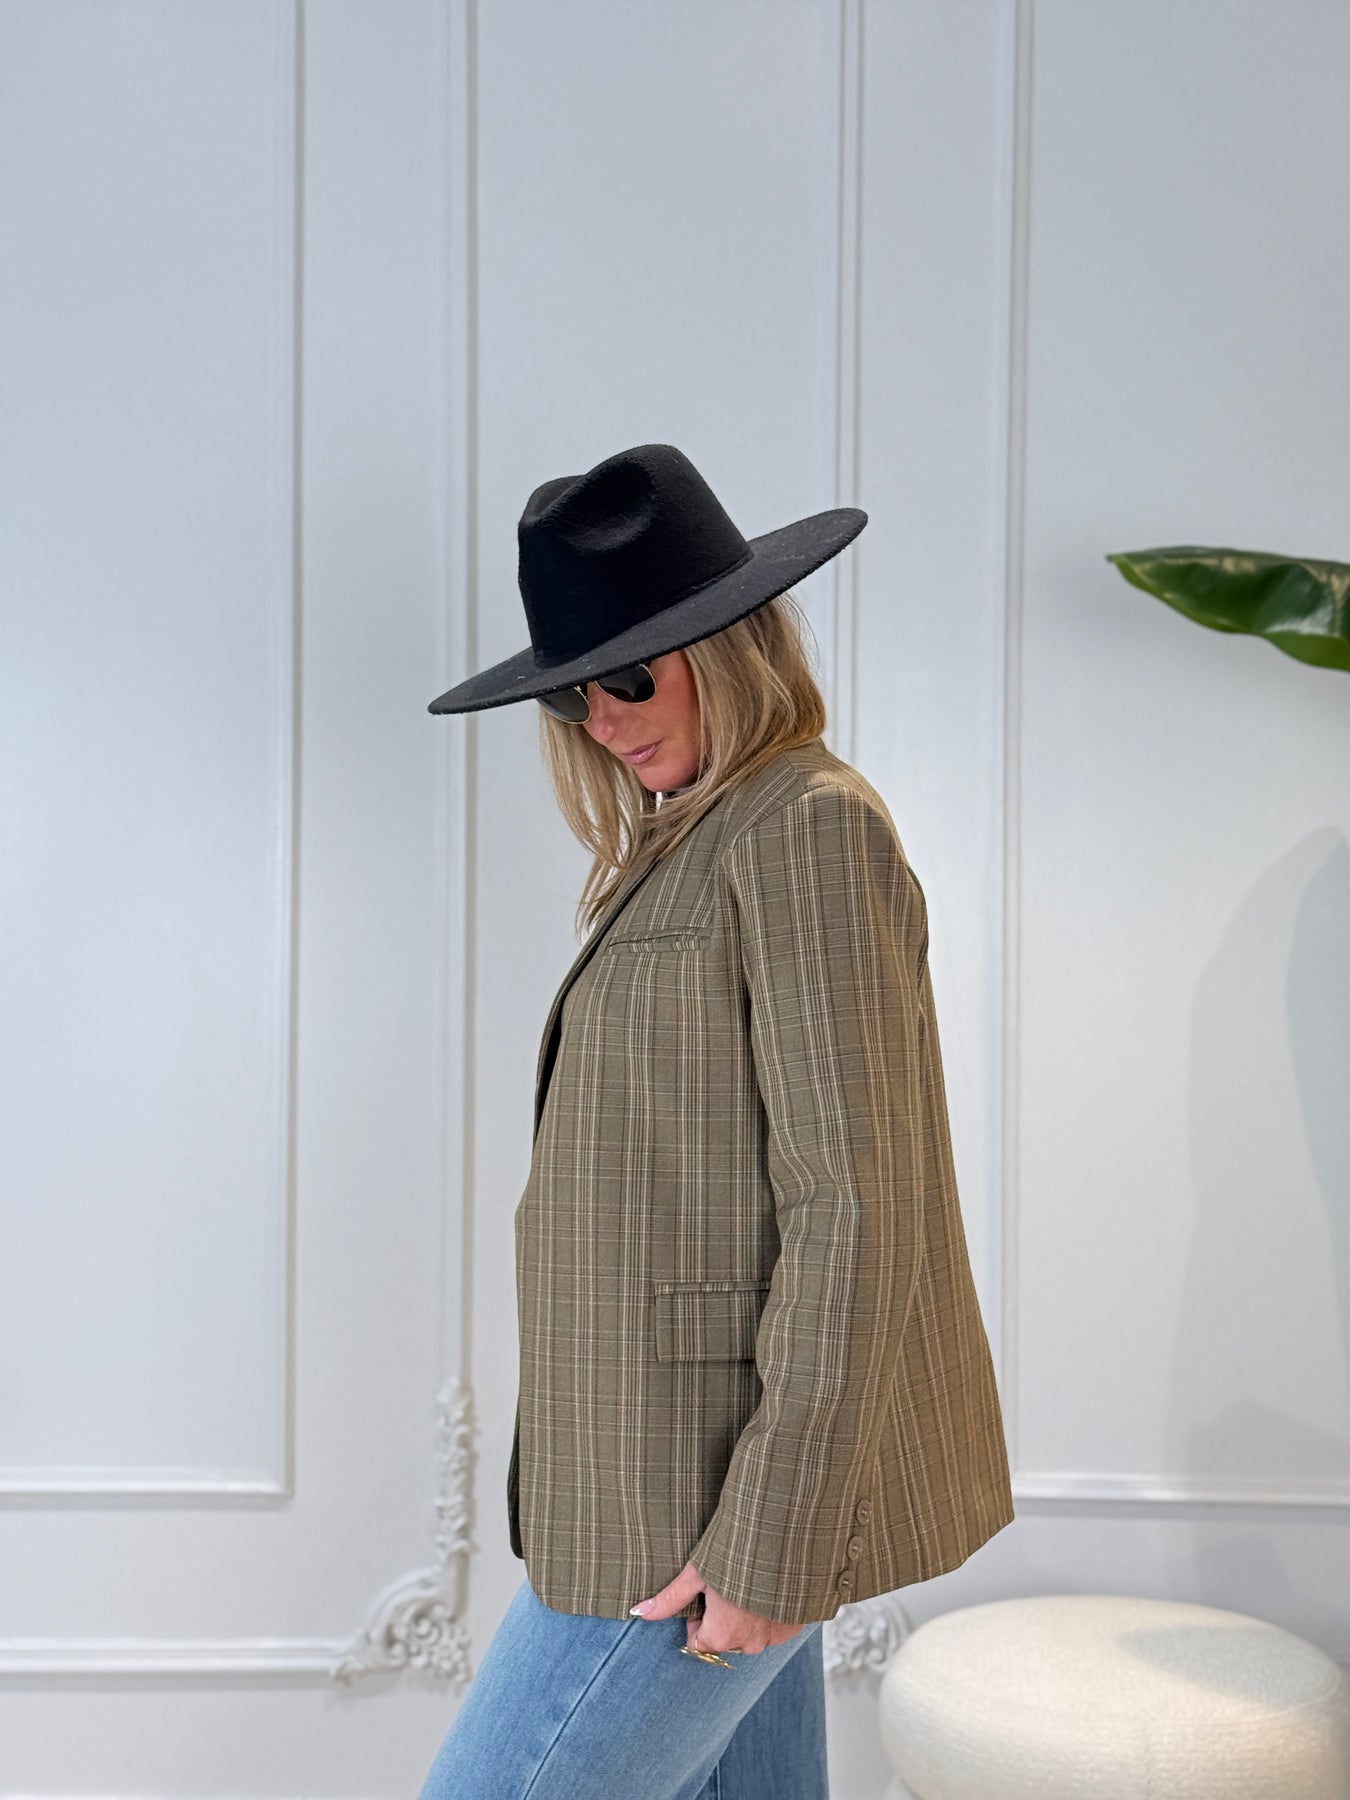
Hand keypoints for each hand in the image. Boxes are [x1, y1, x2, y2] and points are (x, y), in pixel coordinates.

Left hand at [630, 1560, 804, 1654]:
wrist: (782, 1535)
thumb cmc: (734, 1551)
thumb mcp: (697, 1572)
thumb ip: (670, 1599)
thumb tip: (638, 1613)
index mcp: (723, 1635)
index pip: (700, 1642)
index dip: (699, 1616)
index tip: (707, 1592)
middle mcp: (751, 1643)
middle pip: (726, 1639)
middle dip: (723, 1617)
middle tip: (728, 1582)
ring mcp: (776, 1636)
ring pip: (752, 1634)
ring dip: (748, 1615)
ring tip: (748, 1580)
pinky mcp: (795, 1624)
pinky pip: (775, 1627)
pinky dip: (770, 1611)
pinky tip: (768, 1585)